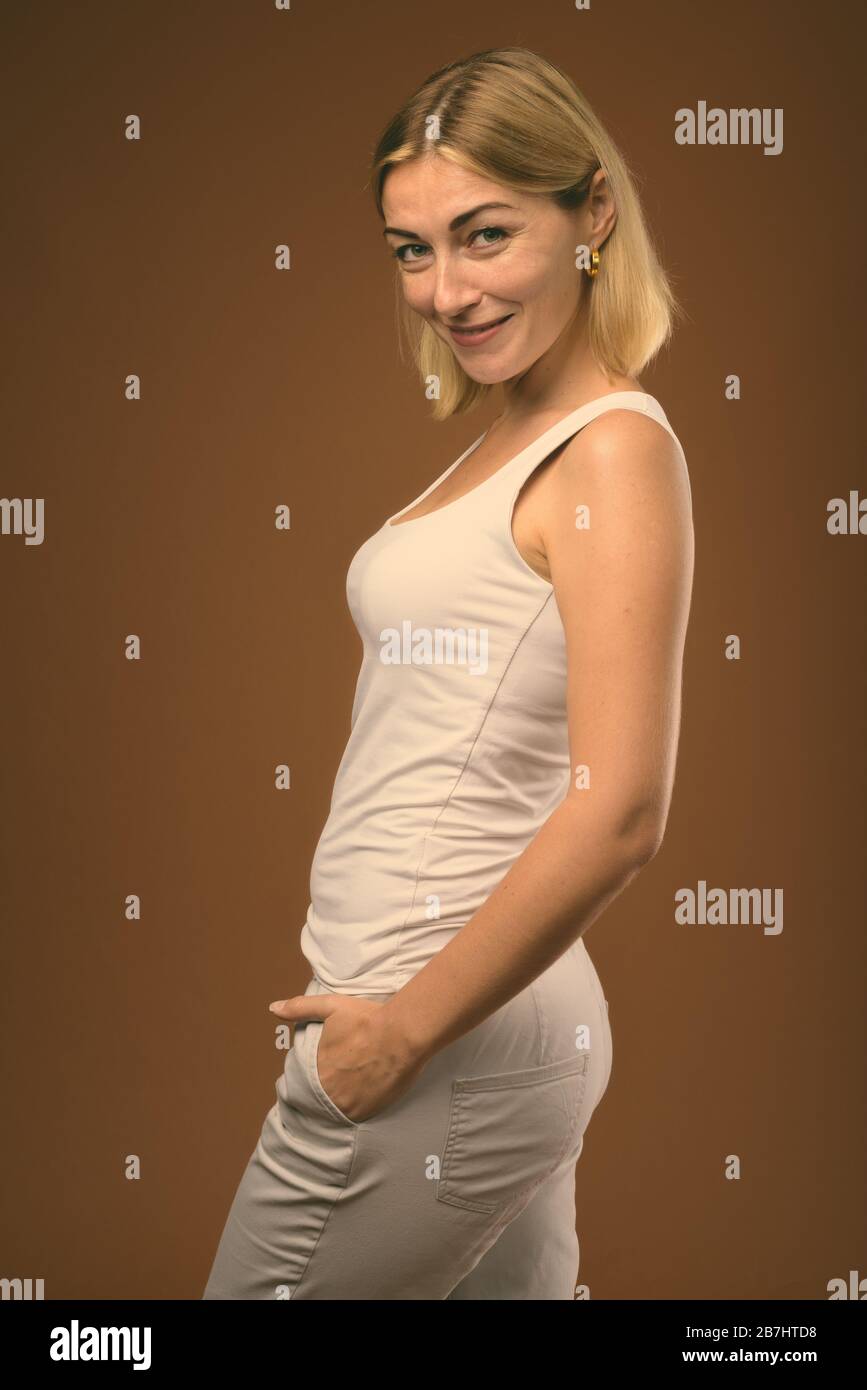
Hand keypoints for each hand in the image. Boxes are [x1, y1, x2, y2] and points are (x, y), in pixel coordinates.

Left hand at [268, 993, 427, 1122]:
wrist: (402, 1034)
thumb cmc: (367, 1019)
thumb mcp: (330, 1006)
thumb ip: (300, 1008)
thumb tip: (274, 1008)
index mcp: (314, 1068)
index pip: (299, 1081)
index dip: (304, 1076)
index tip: (316, 1070)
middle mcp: (326, 1091)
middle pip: (314, 1097)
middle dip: (320, 1089)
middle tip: (335, 1077)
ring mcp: (346, 1105)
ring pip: (331, 1109)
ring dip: (334, 1101)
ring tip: (346, 1087)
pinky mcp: (365, 1113)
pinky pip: (351, 1117)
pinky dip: (352, 1108)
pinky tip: (359, 1095)